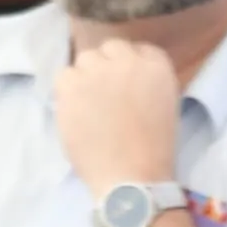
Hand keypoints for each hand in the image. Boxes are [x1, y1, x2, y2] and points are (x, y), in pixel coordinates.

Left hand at [53, 37, 185, 196]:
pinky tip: (76, 113)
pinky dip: (67, 92)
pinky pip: (63, 76)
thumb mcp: (163, 104)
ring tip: (89, 107)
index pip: (137, 50)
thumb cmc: (153, 149)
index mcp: (156, 64)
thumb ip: (145, 80)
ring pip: (84, 60)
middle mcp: (127, 60)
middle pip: (109, 49)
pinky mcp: (71, 85)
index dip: (127, 69)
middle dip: (106, 69)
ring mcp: (97, 71)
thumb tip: (122, 75)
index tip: (125, 88)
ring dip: (86, 78)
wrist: (131, 177)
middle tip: (105, 97)